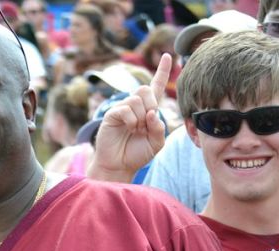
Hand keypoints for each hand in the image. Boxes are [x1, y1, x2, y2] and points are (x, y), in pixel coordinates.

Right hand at [88, 53, 172, 181]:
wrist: (119, 166)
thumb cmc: (137, 154)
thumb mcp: (156, 142)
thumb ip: (159, 127)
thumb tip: (152, 112)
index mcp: (148, 109)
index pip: (156, 86)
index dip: (162, 71)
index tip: (167, 56)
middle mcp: (135, 106)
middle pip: (146, 89)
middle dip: (151, 106)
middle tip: (146, 124)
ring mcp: (122, 109)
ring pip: (137, 99)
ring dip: (140, 117)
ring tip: (135, 130)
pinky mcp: (111, 114)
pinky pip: (126, 109)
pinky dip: (131, 120)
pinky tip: (129, 129)